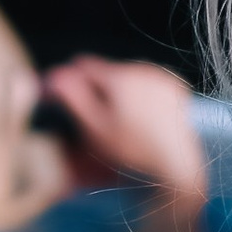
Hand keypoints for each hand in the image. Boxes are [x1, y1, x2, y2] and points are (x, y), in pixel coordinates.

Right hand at [40, 58, 209, 206]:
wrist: (177, 166)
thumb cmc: (132, 151)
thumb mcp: (95, 128)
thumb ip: (73, 97)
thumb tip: (54, 74)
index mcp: (119, 76)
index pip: (84, 65)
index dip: (73, 82)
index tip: (72, 103)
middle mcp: (142, 69)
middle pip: (108, 71)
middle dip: (100, 90)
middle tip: (103, 121)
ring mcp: (162, 76)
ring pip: (129, 76)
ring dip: (122, 91)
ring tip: (126, 122)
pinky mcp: (177, 87)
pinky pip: (150, 82)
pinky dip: (143, 94)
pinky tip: (145, 117)